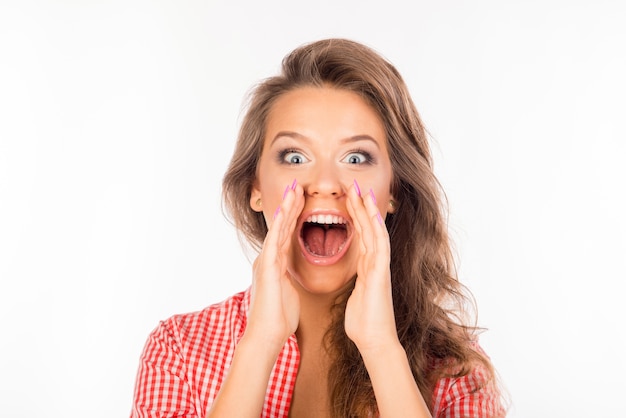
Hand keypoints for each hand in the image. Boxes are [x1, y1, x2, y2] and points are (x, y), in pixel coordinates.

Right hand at [243, 182, 304, 352]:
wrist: (266, 334)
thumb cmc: (279, 318)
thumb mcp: (287, 291)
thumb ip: (287, 279)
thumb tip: (290, 276)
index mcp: (275, 264)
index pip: (286, 234)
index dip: (293, 216)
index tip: (301, 200)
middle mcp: (268, 259)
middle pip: (281, 227)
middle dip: (290, 206)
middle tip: (297, 186)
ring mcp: (266, 262)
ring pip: (277, 229)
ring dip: (286, 208)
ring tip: (293, 190)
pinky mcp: (267, 268)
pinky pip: (275, 241)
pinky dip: (279, 225)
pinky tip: (284, 210)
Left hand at [344, 183, 399, 353]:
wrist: (374, 340)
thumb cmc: (364, 323)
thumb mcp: (355, 298)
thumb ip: (356, 286)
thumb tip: (354, 284)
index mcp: (368, 268)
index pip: (361, 236)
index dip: (355, 217)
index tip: (348, 199)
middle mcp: (375, 263)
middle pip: (368, 228)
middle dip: (360, 206)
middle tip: (353, 185)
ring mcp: (380, 266)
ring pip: (375, 231)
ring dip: (367, 209)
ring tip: (360, 190)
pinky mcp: (380, 272)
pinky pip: (379, 244)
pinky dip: (376, 226)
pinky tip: (371, 210)